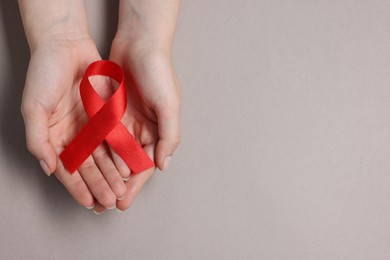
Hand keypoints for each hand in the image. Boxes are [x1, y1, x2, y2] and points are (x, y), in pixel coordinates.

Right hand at [21, 37, 127, 208]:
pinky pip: (114, 138)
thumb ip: (38, 139)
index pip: (67, 169)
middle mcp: (73, 135)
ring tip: (121, 190)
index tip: (89, 202)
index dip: (78, 187)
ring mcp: (90, 126)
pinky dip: (120, 153)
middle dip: (99, 185)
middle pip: (88, 166)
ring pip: (104, 156)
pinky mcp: (105, 115)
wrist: (66, 45)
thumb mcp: (34, 107)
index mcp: (53, 137)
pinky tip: (127, 166)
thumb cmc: (44, 74)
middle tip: (111, 201)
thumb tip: (47, 169)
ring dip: (112, 174)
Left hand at [92, 37, 180, 212]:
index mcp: (159, 132)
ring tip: (93, 190)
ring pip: (113, 153)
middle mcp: (142, 130)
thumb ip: (169, 136)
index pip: (146, 165)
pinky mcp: (110, 112)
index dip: (135, 185)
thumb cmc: (159, 73)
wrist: (139, 43)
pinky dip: (96, 150)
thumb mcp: (170, 105)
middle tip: (104, 203)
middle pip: (128, 164)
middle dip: (117, 185)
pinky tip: (86, 164)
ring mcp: (125, 122)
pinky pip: (102, 135)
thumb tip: (164, 165)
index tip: (122, 202)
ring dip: (104, 173)